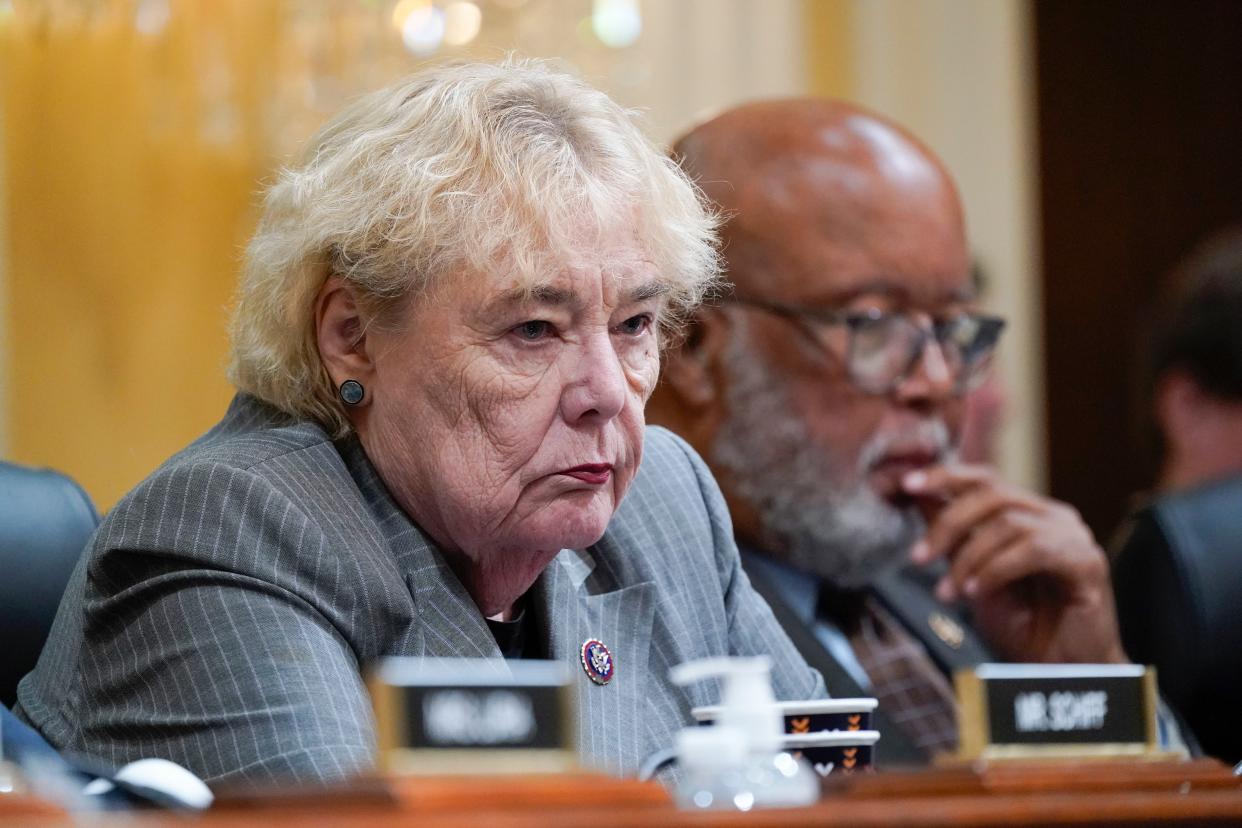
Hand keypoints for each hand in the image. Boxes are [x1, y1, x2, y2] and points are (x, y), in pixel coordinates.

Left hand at [902, 464, 1127, 664]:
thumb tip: (918, 496)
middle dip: (948, 524)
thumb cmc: (1021, 626)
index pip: (984, 479)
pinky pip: (1035, 550)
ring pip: (1008, 523)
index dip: (945, 476)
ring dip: (968, 558)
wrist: (1060, 672)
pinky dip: (997, 569)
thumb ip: (954, 536)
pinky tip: (976, 592)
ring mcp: (1073, 535)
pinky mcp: (1087, 561)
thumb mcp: (972, 575)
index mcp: (1028, 513)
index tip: (907, 485)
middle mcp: (1053, 516)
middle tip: (918, 558)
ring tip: (948, 593)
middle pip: (993, 494)